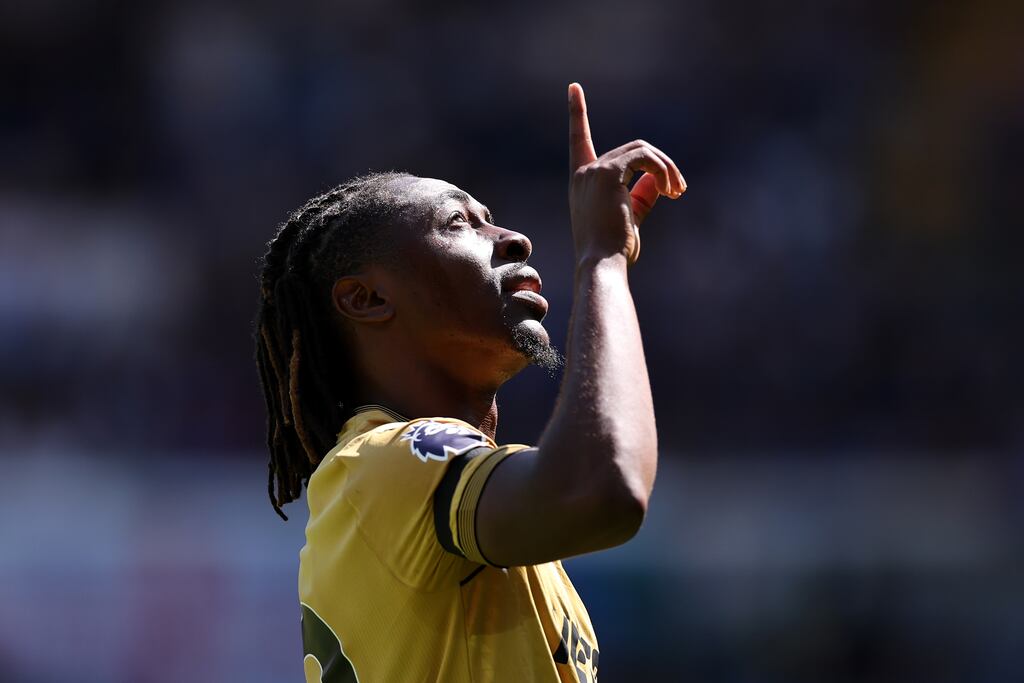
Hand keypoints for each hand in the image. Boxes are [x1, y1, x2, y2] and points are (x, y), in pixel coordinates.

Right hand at [568, 82, 685, 265]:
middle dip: (661, 164)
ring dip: (665, 168)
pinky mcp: (607, 174)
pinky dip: (661, 170)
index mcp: (582, 182)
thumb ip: (642, 194)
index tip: (573, 88)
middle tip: (679, 190)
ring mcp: (593, 171)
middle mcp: (584, 173)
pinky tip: (669, 190)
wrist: (602, 264)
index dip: (576, 113)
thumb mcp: (630, 218)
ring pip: (641, 151)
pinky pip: (643, 158)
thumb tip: (658, 178)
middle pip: (633, 149)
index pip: (578, 141)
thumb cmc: (613, 250)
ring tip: (677, 191)